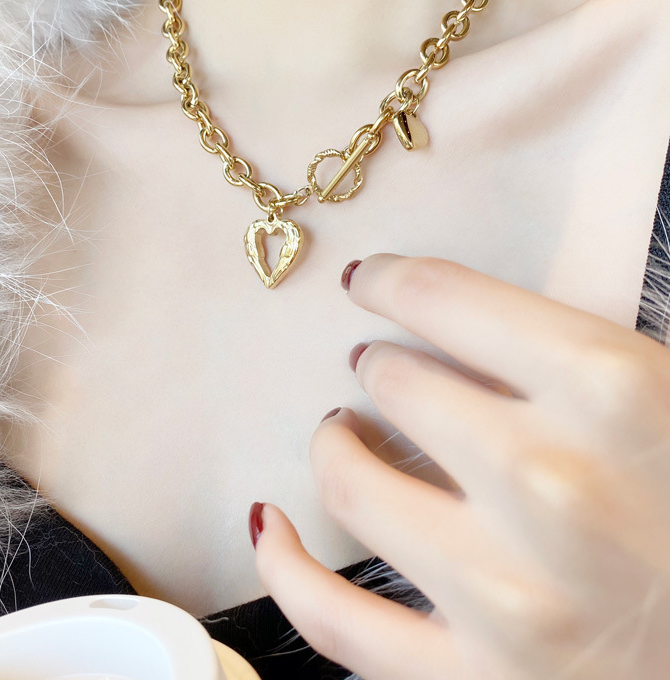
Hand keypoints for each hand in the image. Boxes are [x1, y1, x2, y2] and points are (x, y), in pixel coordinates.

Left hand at [250, 253, 669, 679]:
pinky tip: (269, 523)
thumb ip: (572, 355)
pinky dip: (284, 565)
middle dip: (380, 366)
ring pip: (351, 482)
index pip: (448, 298)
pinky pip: (331, 619)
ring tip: (343, 434)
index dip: (394, 281)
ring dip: (335, 444)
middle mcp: (552, 487)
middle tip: (380, 369)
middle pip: (396, 381)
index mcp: (615, 392)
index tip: (372, 282)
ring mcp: (507, 597)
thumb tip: (449, 319)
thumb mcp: (667, 398)